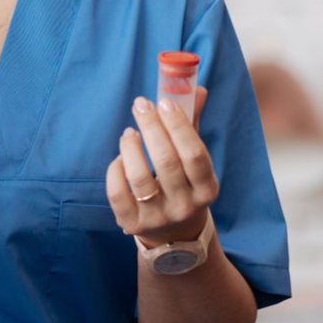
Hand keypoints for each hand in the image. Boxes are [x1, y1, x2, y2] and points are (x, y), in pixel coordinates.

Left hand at [105, 85, 214, 245]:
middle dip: (151, 127)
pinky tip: (120, 157)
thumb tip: (198, 89)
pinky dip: (115, 170)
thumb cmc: (184, 184)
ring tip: (129, 132)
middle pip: (166, 162)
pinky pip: (117, 193)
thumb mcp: (194, 162)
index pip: (195, 154)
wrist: (173, 233)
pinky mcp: (132, 223)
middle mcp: (185, 206)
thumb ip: (193, 126)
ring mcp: (157, 217)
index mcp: (207, 189)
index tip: (164, 101)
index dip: (179, 125)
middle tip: (140, 105)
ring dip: (131, 147)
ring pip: (139, 177)